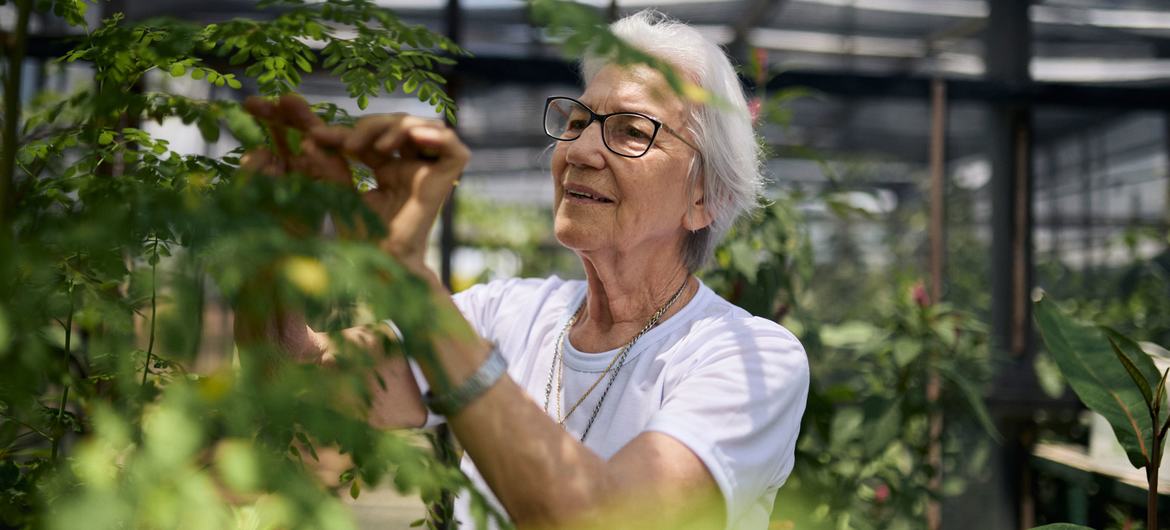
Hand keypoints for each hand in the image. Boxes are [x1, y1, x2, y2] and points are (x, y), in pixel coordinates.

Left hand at [242, 95, 469, 273]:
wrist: (382, 264)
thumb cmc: (362, 239)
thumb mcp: (341, 194)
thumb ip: (330, 167)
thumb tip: (310, 140)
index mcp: (389, 171)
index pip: (371, 137)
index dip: (345, 131)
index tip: (316, 136)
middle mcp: (411, 168)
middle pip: (399, 124)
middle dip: (372, 125)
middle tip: (349, 144)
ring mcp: (430, 174)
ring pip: (424, 127)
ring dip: (398, 127)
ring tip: (376, 147)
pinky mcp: (447, 182)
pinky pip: (454, 149)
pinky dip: (437, 136)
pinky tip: (413, 138)